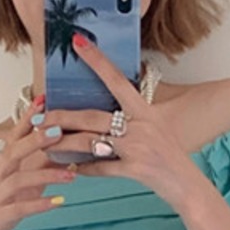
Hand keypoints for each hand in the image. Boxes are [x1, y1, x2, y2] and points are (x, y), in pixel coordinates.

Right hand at [0, 96, 77, 229]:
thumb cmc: (2, 209)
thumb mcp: (22, 185)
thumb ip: (38, 167)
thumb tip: (64, 149)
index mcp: (1, 166)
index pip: (14, 137)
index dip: (27, 119)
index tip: (43, 100)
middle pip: (14, 152)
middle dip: (36, 140)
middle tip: (59, 132)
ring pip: (19, 180)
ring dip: (46, 175)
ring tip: (71, 175)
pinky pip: (20, 208)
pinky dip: (40, 204)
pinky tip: (59, 202)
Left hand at [42, 35, 205, 213]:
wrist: (189, 187)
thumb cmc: (170, 159)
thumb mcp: (154, 131)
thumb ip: (131, 121)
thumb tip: (101, 115)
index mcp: (145, 111)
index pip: (117, 79)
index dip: (97, 60)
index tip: (78, 42)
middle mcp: (142, 126)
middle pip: (92, 116)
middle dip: (62, 117)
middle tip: (39, 117)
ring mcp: (138, 148)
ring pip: (91, 142)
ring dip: (64, 144)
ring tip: (44, 145)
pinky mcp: (136, 170)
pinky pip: (101, 168)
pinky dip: (84, 169)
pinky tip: (71, 168)